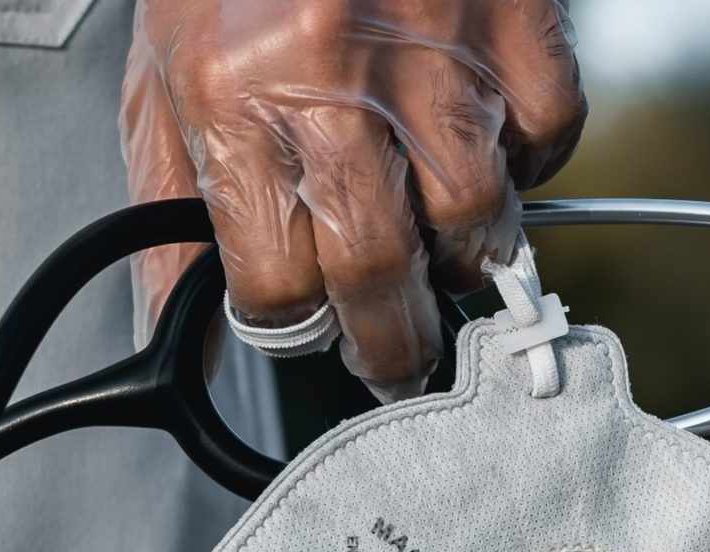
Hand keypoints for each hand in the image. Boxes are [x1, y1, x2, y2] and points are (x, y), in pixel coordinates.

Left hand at [122, 0, 585, 400]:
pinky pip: (547, 136)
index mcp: (234, 98)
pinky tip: (485, 149)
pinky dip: (527, 164)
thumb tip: (176, 338)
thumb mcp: (161, 76)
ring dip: (462, 260)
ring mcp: (436, 46)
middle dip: (390, 346)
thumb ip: (169, 213)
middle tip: (393, 359)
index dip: (292, 326)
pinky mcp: (513, 12)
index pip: (277, 285)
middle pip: (381, 275)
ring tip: (441, 255)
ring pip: (475, 221)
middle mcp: (334, 78)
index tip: (307, 326)